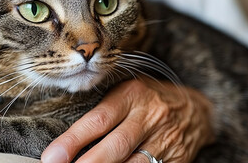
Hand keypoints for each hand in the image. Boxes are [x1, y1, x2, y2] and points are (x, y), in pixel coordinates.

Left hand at [41, 77, 213, 162]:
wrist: (195, 110)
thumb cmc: (147, 100)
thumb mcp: (126, 92)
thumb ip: (102, 108)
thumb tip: (67, 137)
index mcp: (131, 95)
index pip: (98, 120)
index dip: (73, 140)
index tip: (52, 157)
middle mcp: (150, 116)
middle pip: (116, 145)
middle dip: (88, 162)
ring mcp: (166, 139)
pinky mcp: (178, 158)